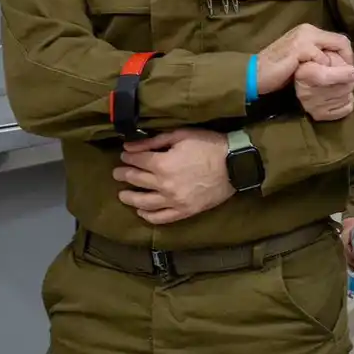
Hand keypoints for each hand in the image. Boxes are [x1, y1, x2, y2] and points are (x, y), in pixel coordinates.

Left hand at [113, 129, 233, 224]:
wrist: (235, 165)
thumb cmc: (209, 145)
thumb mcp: (182, 135)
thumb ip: (154, 141)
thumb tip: (130, 146)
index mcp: (162, 164)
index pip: (137, 161)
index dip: (128, 156)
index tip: (124, 154)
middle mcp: (164, 185)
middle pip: (136, 180)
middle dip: (124, 174)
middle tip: (118, 172)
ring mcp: (173, 201)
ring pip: (143, 202)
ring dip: (129, 197)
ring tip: (123, 194)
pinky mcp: (184, 211)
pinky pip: (161, 218)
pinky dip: (147, 215)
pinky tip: (141, 211)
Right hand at [256, 24, 353, 94]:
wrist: (255, 73)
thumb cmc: (278, 69)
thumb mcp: (302, 58)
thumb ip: (318, 54)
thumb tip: (341, 61)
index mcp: (308, 30)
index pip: (339, 39)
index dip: (347, 55)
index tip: (347, 70)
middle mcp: (308, 29)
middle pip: (341, 42)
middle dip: (346, 60)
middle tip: (346, 76)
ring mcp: (304, 37)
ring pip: (335, 50)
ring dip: (336, 66)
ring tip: (331, 78)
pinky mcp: (300, 48)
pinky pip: (322, 60)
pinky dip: (322, 70)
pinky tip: (314, 77)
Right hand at [296, 49, 353, 121]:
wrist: (303, 79)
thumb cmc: (317, 61)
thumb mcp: (325, 51)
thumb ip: (339, 55)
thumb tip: (353, 70)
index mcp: (304, 72)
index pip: (325, 77)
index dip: (343, 75)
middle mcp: (305, 92)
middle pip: (342, 88)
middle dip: (350, 80)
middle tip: (346, 74)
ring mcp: (311, 106)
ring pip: (346, 97)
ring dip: (349, 90)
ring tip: (341, 83)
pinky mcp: (319, 115)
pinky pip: (346, 108)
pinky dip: (348, 101)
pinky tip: (340, 95)